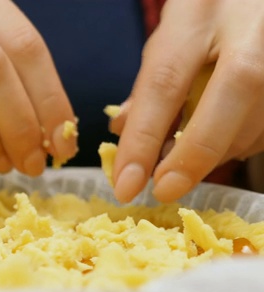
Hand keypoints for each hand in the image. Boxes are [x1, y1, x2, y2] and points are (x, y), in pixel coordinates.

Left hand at [110, 0, 263, 202]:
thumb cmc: (209, 12)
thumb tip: (124, 132)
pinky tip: (222, 135)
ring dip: (214, 153)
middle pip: (225, 103)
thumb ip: (151, 80)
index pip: (165, 84)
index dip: (143, 141)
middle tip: (163, 190)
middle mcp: (250, 30)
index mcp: (200, 14)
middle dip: (191, 158)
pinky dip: (239, 142)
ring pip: (252, 123)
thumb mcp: (172, 32)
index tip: (126, 183)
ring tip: (184, 156)